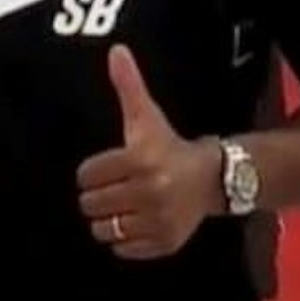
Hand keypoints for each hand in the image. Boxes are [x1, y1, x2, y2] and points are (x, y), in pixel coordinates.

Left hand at [75, 46, 221, 259]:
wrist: (213, 176)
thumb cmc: (170, 146)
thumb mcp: (147, 116)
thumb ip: (128, 85)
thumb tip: (116, 51)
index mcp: (141, 159)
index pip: (86, 176)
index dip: (94, 170)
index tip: (109, 167)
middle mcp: (150, 192)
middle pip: (91, 204)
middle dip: (100, 195)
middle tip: (117, 186)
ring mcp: (158, 221)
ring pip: (103, 230)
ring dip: (109, 219)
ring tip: (124, 204)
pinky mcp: (164, 242)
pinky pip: (122, 249)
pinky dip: (125, 238)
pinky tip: (138, 220)